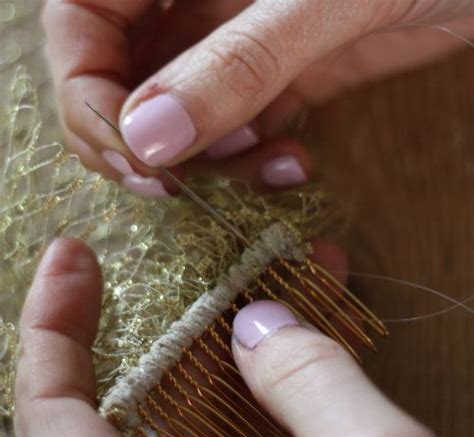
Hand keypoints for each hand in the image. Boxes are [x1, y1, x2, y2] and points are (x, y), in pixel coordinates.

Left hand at [15, 238, 472, 436]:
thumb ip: (313, 383)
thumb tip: (259, 323)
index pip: (55, 421)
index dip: (52, 328)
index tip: (71, 256)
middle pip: (151, 414)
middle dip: (199, 325)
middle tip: (231, 258)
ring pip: (218, 431)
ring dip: (262, 354)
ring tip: (304, 278)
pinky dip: (294, 401)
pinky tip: (330, 343)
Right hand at [43, 0, 473, 193]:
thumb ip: (238, 62)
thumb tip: (147, 140)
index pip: (81, 17)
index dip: (87, 89)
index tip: (130, 155)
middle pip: (122, 72)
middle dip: (139, 139)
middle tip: (171, 187)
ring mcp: (242, 35)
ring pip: (182, 110)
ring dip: (209, 159)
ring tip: (263, 168)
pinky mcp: (287, 71)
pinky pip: (242, 125)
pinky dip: (254, 159)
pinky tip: (291, 164)